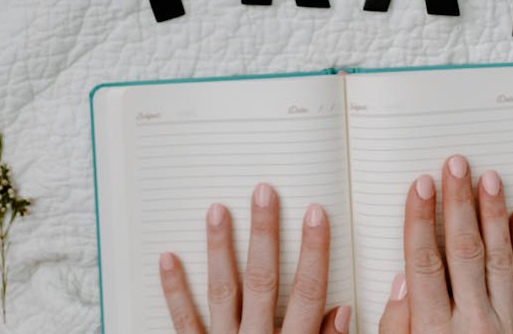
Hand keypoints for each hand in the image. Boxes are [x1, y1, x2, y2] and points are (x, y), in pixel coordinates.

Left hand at [160, 182, 351, 333]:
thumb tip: (345, 310)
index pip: (309, 293)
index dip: (314, 251)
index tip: (316, 213)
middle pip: (264, 281)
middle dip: (266, 234)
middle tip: (264, 192)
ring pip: (223, 292)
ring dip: (219, 249)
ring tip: (217, 209)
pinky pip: (182, 320)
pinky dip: (174, 288)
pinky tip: (167, 256)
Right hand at [380, 155, 512, 333]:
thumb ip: (396, 325)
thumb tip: (401, 282)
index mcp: (435, 329)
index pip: (424, 262)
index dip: (420, 220)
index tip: (421, 187)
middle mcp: (472, 322)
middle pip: (463, 250)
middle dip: (458, 203)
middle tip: (456, 167)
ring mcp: (504, 324)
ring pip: (498, 258)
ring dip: (493, 213)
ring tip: (489, 179)